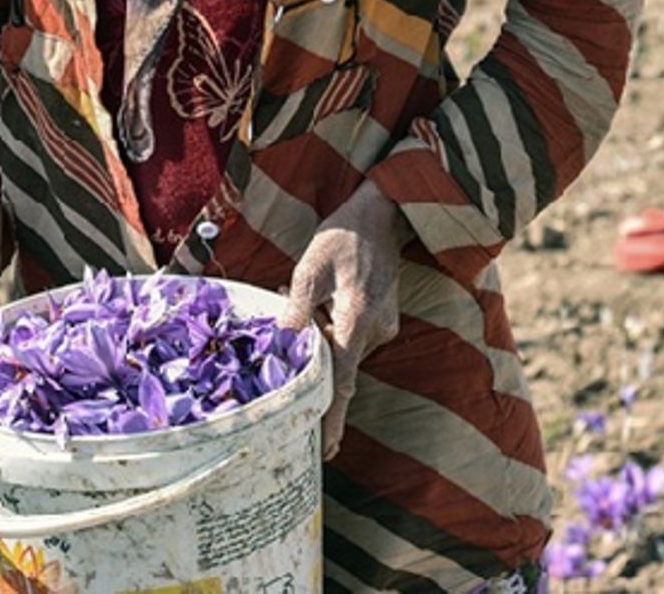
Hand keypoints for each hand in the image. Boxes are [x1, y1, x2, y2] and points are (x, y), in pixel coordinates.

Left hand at [283, 178, 406, 458]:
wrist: (382, 214)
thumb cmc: (343, 236)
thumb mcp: (309, 268)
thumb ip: (296, 308)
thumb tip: (281, 344)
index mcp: (357, 321)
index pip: (340, 381)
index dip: (332, 417)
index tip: (326, 449)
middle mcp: (375, 331)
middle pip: (338, 366)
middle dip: (312, 369)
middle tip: (286, 369)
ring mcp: (382, 325)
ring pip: (341, 346)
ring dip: (317, 337)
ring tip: (293, 297)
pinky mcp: (381, 317)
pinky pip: (350, 332)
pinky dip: (329, 325)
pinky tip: (314, 301)